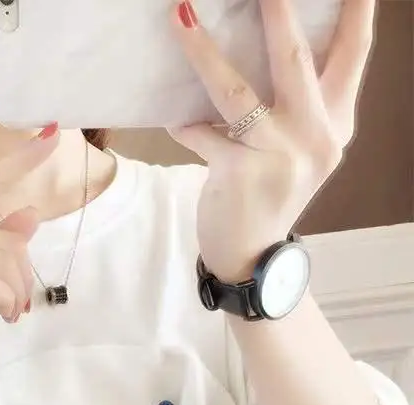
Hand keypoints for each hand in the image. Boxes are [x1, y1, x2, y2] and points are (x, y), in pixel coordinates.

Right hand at [0, 126, 59, 383]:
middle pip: (10, 240)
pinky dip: (5, 302)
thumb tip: (31, 214)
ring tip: (10, 313)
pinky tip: (2, 316)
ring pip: (3, 264)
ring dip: (17, 295)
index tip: (56, 131)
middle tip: (20, 305)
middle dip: (26, 277)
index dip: (24, 159)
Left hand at [169, 0, 375, 281]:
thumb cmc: (270, 192)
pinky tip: (174, 116)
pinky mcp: (241, 174)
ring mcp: (280, 156)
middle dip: (277, 11)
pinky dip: (185, 123)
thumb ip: (297, 105)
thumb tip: (263, 47)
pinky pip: (202, 133)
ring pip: (236, 92)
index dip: (355, 10)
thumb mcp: (299, 148)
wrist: (251, 255)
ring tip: (182, 14)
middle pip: (296, 59)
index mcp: (336, 123)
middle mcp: (316, 136)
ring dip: (205, 52)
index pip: (354, 54)